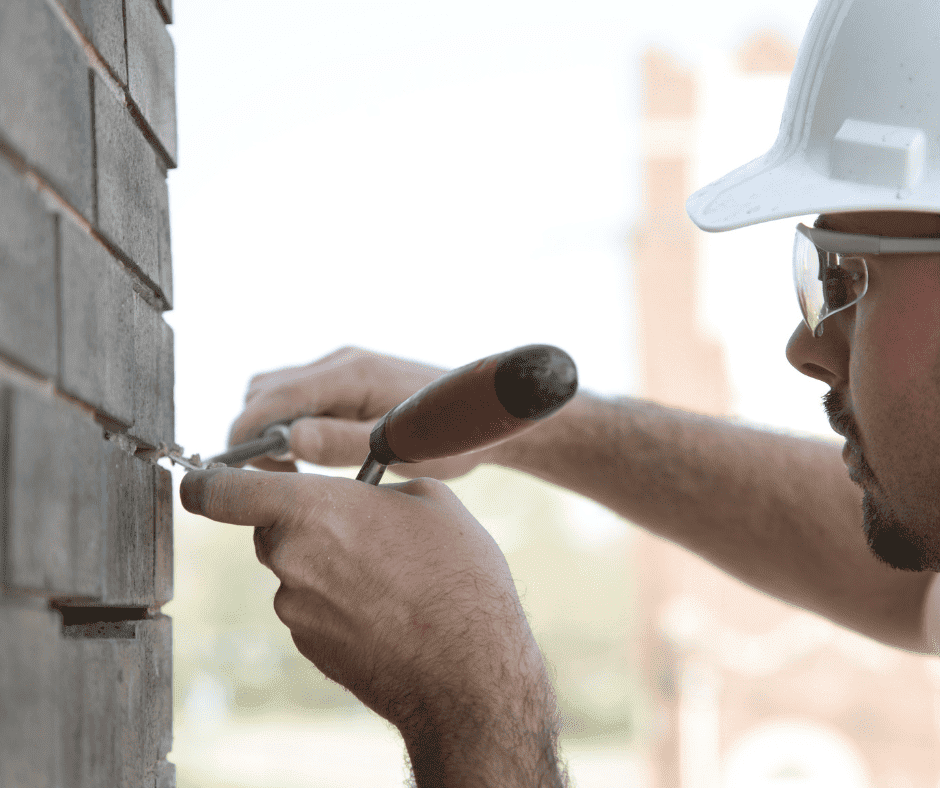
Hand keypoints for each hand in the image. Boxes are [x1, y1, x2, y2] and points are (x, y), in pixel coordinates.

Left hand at [178, 467, 549, 739]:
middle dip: (303, 523)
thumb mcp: (431, 499)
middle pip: (269, 530)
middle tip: (357, 528)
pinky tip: (383, 608)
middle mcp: (290, 560)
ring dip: (326, 565)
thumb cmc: (458, 577)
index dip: (205, 483)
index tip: (202, 482)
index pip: (222, 492)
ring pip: (295, 571)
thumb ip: (378, 487)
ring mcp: (295, 610)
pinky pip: (310, 608)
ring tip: (388, 575)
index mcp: (312, 511)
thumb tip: (365, 497)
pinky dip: (335, 603)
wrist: (469, 670)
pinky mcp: (308, 647)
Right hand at [227, 346, 492, 479]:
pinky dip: (290, 422)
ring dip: (271, 428)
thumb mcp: (401, 449)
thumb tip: (289, 440)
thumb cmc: (452, 436)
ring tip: (297, 468)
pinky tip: (314, 453)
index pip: (271, 398)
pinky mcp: (347, 378)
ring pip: (276, 391)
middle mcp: (340, 362)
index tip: (244, 476)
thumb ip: (343, 442)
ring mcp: (343, 366)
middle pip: (264, 391)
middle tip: (279, 476)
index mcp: (350, 374)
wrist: (486, 414)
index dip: (246, 436)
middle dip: (255, 433)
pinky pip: (298, 395)